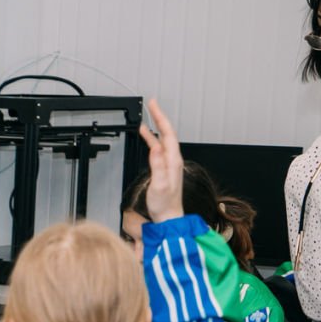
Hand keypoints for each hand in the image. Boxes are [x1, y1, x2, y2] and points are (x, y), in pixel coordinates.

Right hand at [137, 98, 184, 223]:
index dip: (160, 117)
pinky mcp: (164, 168)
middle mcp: (173, 159)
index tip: (154, 105)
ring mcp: (169, 163)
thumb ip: (158, 166)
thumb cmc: (165, 204)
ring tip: (148, 117)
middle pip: (167, 133)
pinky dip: (152, 139)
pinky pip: (158, 148)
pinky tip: (147, 137)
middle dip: (159, 117)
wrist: (168, 216)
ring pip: (162, 140)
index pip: (167, 133)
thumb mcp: (160, 184)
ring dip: (155, 127)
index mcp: (173, 161)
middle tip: (151, 105)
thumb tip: (155, 148)